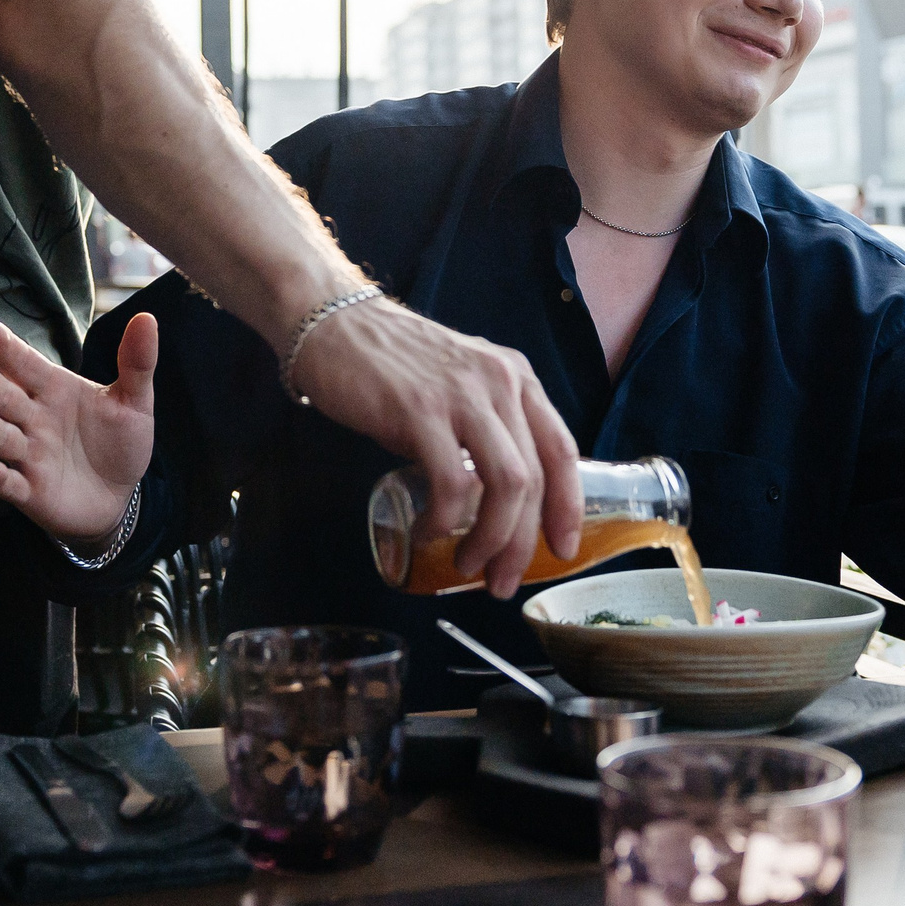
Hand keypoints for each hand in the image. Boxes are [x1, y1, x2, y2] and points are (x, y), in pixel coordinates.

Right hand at [0, 315, 157, 544]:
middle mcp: (35, 420)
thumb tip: (146, 318)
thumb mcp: (134, 401)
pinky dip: (1, 480)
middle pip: (5, 398)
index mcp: (55, 391)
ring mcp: (30, 456)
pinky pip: (11, 485)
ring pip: (1, 437)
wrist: (120, 496)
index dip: (11, 350)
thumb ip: (136, 363)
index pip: (28, 366)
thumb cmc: (119, 442)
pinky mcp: (31, 492)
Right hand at [286, 298, 581, 595]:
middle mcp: (500, 384)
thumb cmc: (394, 366)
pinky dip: (444, 521)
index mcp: (516, 379)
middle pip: (534, 479)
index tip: (561, 548)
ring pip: (505, 485)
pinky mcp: (420, 410)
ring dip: (490, 539)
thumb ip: (485, 430)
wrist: (336, 325)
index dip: (568, 507)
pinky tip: (428, 532)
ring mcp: (462, 395)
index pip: (562, 450)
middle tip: (502, 580)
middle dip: (522, 543)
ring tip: (467, 565)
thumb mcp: (460, 387)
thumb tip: (497, 501)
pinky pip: (450, 483)